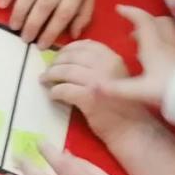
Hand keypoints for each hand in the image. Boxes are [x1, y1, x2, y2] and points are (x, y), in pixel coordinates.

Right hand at [0, 0, 95, 43]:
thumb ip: (84, 14)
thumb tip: (75, 35)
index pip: (63, 14)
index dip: (51, 31)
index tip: (41, 46)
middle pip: (44, 5)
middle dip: (33, 25)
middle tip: (25, 39)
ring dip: (19, 12)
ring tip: (14, 27)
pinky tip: (2, 5)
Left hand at [42, 40, 160, 148]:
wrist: (131, 128)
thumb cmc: (122, 104)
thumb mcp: (116, 76)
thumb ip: (100, 64)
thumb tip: (73, 54)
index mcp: (113, 58)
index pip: (85, 46)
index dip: (67, 49)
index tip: (58, 56)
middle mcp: (106, 66)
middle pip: (72, 56)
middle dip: (56, 62)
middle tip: (48, 69)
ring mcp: (97, 81)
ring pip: (65, 71)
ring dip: (50, 75)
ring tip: (44, 80)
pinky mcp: (89, 98)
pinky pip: (64, 90)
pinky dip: (54, 92)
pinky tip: (52, 96)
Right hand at [97, 5, 174, 107]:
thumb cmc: (168, 89)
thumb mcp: (140, 91)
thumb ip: (117, 89)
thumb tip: (94, 86)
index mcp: (154, 45)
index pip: (143, 20)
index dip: (130, 12)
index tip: (119, 8)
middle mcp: (168, 42)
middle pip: (158, 21)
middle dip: (144, 22)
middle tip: (132, 32)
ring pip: (168, 32)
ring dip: (155, 33)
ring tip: (144, 46)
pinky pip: (174, 44)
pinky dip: (164, 45)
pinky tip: (159, 59)